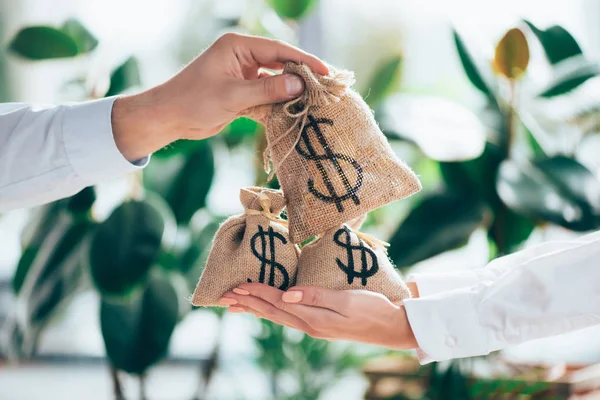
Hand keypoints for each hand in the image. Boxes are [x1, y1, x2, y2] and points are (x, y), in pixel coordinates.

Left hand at [111, 33, 327, 160]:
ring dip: (291, 94)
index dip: (304, 61)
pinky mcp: (241, 94)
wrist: (169, 118)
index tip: (325, 72)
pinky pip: (266, 97)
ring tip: (316, 102)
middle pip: (280, 64)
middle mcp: (242, 58)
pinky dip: (278, 106)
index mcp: (238, 47)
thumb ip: (267, 91)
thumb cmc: (193, 100)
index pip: (279, 50)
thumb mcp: (232, 96)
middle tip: (327, 87)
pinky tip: (295, 113)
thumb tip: (299, 86)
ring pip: (275, 82)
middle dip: (302, 77)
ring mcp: (242, 76)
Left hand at [219, 283, 418, 349]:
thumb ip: (316, 296)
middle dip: (247, 303)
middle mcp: (310, 325)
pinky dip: (271, 312)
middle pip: (272, 312)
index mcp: (314, 318)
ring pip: (277, 317)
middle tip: (224, 297)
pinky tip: (266, 310)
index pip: (278, 303)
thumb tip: (287, 294)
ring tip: (236, 305)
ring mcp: (314, 327)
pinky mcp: (320, 324)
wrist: (392, 327)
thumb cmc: (373, 310)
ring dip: (255, 309)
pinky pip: (288, 317)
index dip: (257, 293)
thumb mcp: (347, 300)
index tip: (238, 286)